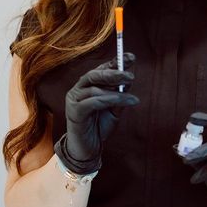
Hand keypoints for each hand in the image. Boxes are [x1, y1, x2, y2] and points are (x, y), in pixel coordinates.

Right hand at [54, 51, 138, 174]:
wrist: (88, 150)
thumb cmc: (99, 127)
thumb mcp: (114, 110)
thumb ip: (119, 96)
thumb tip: (128, 82)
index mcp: (88, 86)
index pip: (101, 69)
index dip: (115, 61)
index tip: (131, 57)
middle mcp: (78, 89)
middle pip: (95, 74)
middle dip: (114, 72)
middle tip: (131, 75)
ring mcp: (74, 99)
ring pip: (95, 88)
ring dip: (116, 91)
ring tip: (131, 96)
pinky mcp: (74, 111)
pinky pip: (93, 102)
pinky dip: (109, 100)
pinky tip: (123, 101)